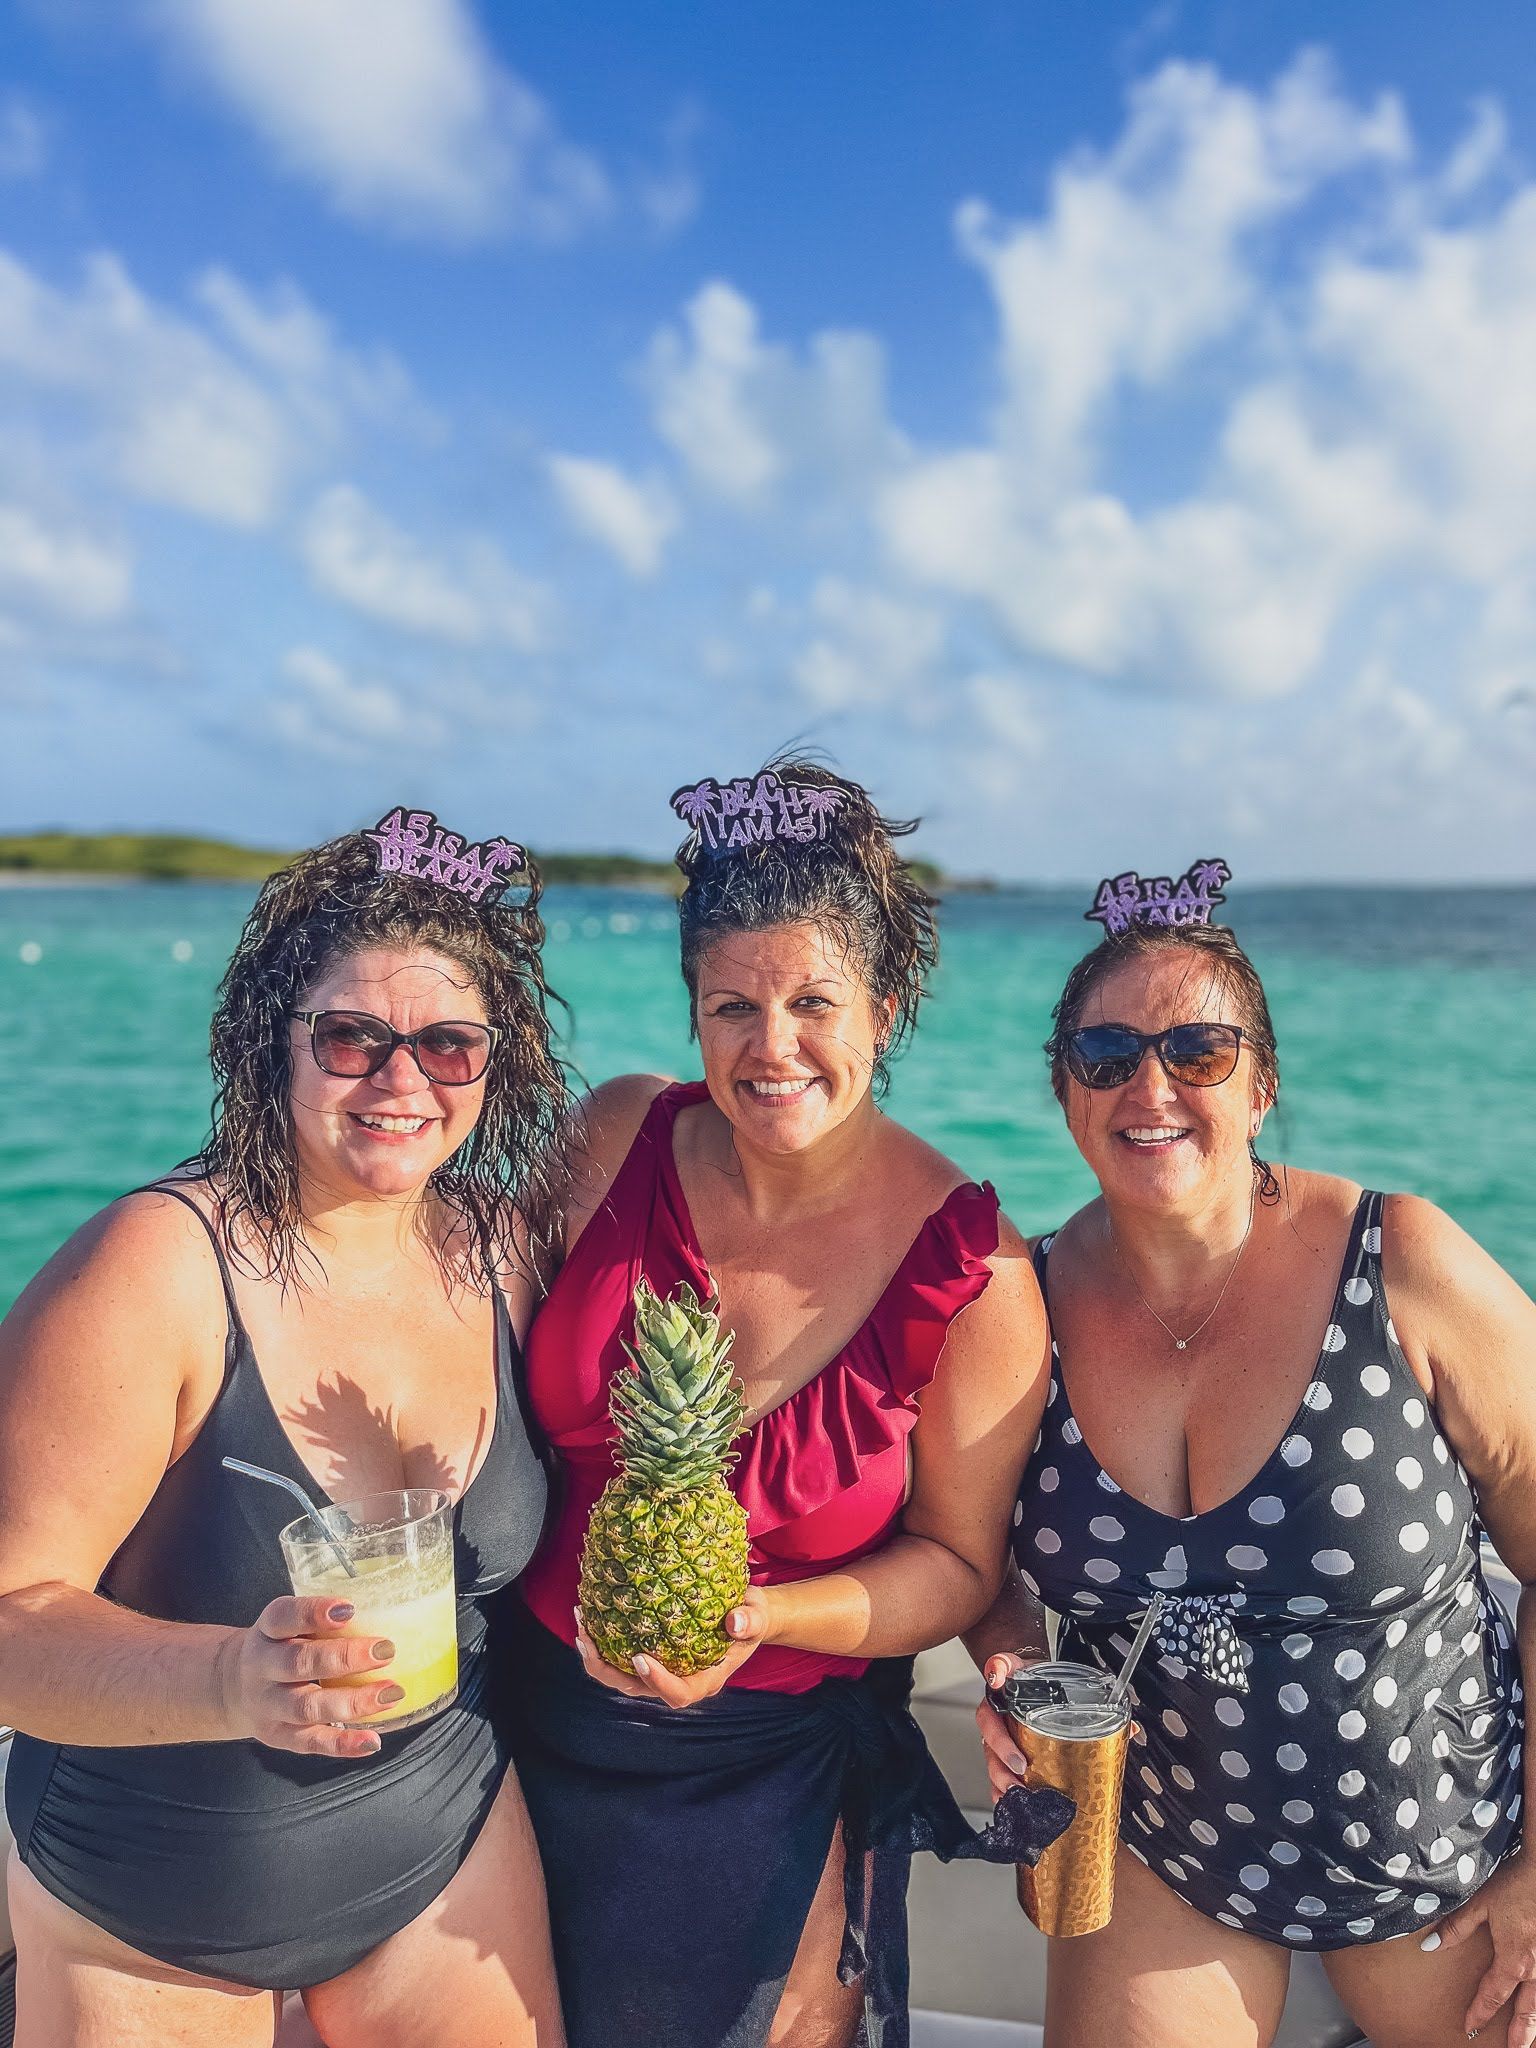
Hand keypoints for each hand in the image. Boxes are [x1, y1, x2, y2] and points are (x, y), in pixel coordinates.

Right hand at [215, 1596, 401, 1758]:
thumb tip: (390, 1611)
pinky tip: (372, 1741)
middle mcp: (262, 1667)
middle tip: (387, 1650)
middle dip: (345, 1657)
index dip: (314, 1612)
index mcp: (267, 1631)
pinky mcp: (278, 1736)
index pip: (284, 1617)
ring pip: (306, 1707)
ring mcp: (268, 1705)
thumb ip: (324, 1619)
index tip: (349, 1609)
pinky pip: (310, 1742)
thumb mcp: (289, 1624)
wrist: (233, 1685)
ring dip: (352, 1702)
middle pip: (299, 1663)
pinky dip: (342, 1744)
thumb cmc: (281, 1646)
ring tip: (391, 1693)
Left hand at [573, 1589, 775, 1708]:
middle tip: (589, 1639)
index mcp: (705, 1680)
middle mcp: (679, 1681)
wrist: (745, 1614)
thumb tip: (735, 1623)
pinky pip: (621, 1658)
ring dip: (598, 1657)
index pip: (678, 1694)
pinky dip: (604, 1643)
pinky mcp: (653, 1656)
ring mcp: (663, 1671)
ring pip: (623, 1677)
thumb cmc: (751, 1616)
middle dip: (608, 1670)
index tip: (640, 1657)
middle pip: (638, 1689)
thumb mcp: (757, 1615)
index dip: (657, 1682)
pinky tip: (591, 1617)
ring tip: (582, 1627)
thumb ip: (751, 1620)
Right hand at [976, 1648, 1037, 1801]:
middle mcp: (994, 1730)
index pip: (990, 1728)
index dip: (1002, 1747)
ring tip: (1019, 1803)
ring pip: (996, 1770)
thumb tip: (995, 1672)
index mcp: (992, 1710)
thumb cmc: (1024, 1674)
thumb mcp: (1014, 1664)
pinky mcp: (1011, 1756)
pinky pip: (1004, 1777)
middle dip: (1003, 1775)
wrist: (1031, 1678)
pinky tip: (1016, 1807)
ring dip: (1004, 1788)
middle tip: (1020, 1788)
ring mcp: (1001, 1746)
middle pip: (991, 1756)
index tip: (1020, 1763)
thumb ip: (1003, 1663)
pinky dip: (1006, 1794)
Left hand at [1429, 1846, 1535, 2043]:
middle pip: (1526, 2011)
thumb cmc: (1515, 1885)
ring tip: (1530, 2042)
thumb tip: (1431, 1944)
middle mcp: (1534, 1969)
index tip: (1469, 2026)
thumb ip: (1457, 1927)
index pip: (1492, 1995)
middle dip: (1519, 2035)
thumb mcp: (1480, 1903)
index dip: (1479, 2012)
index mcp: (1513, 1960)